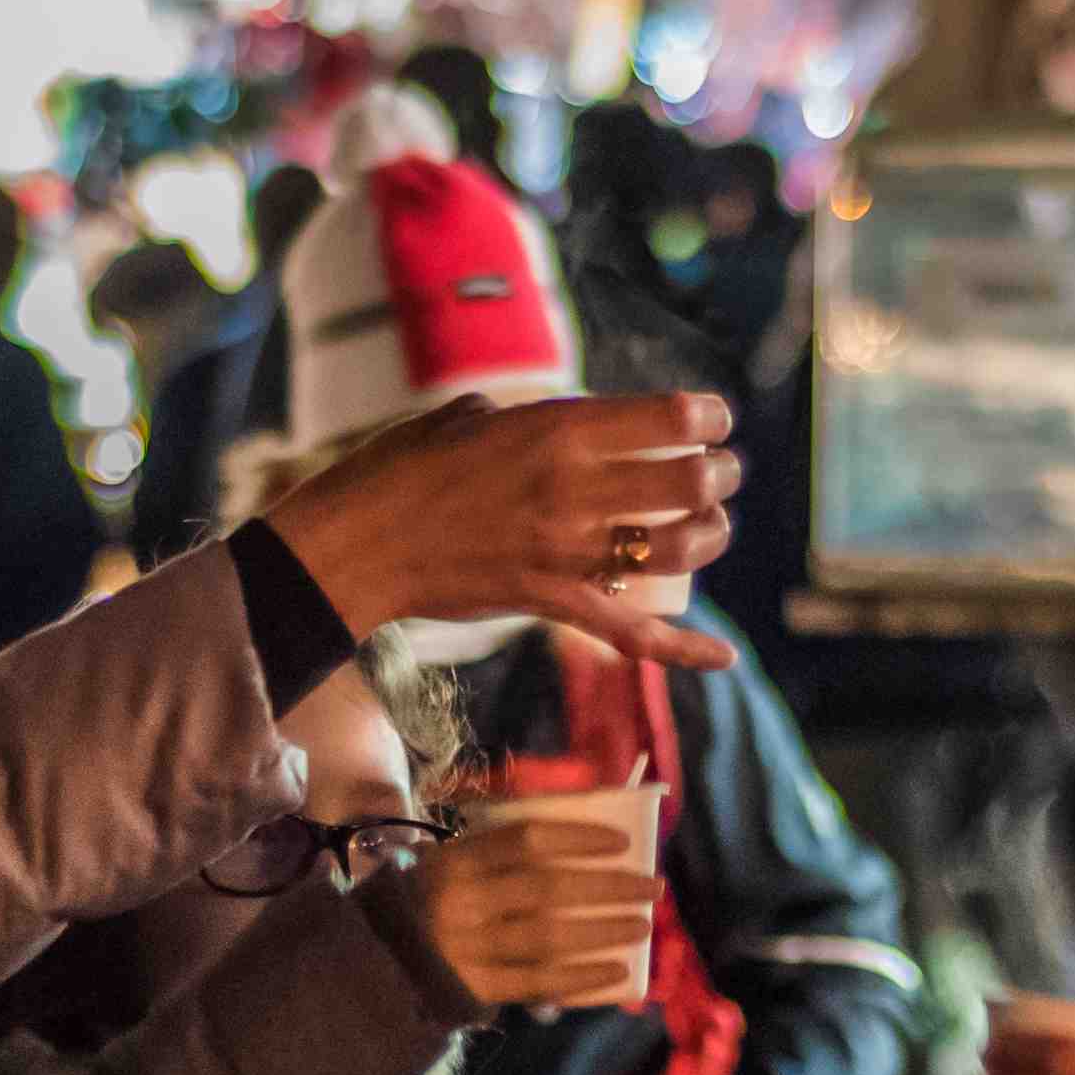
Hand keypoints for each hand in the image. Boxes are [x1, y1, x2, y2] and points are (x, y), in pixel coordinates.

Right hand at [260, 388, 741, 669]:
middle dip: (718, 474)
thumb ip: (519, 418)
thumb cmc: (395, 470)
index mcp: (553, 429)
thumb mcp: (462, 418)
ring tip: (709, 525)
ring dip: (707, 536)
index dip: (706, 416)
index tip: (711, 419)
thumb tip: (547, 424)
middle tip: (719, 472)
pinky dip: (681, 649)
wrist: (352, 544)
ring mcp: (562, 549)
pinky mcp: (547, 601)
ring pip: (674, 549)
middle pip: (687, 481)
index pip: (667, 417)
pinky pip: (629, 632)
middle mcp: (571, 488)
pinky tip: (722, 658)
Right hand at [400, 816, 653, 1012]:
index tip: (622, 842)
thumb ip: (500, 852)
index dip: (579, 838)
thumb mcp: (451, 863)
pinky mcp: (473, 988)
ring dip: (605, 930)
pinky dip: (581, 976)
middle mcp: (461, 901)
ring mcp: (466, 948)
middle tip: (653, 888)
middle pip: (549, 888)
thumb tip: (582, 844)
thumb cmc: (430, 901)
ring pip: (550, 936)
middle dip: (610, 886)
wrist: (374, 960)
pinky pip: (538, 981)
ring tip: (641, 924)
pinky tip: (615, 970)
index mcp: (456, 860)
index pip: (526, 839)